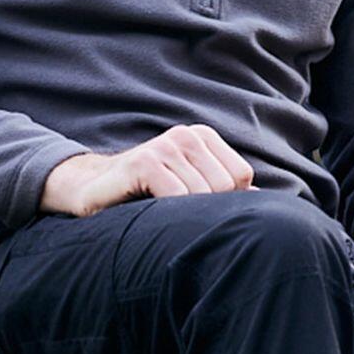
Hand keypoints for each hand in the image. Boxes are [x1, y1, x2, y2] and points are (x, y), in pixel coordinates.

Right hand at [39, 124, 258, 216]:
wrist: (91, 190)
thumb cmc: (145, 194)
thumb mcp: (188, 187)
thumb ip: (222, 191)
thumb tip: (262, 202)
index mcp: (203, 138)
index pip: (241, 178)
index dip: (227, 202)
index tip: (200, 211)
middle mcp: (187, 136)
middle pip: (225, 188)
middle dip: (206, 211)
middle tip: (177, 218)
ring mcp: (165, 146)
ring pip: (202, 196)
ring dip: (183, 217)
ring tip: (163, 218)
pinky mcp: (144, 162)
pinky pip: (176, 196)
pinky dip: (168, 213)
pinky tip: (151, 213)